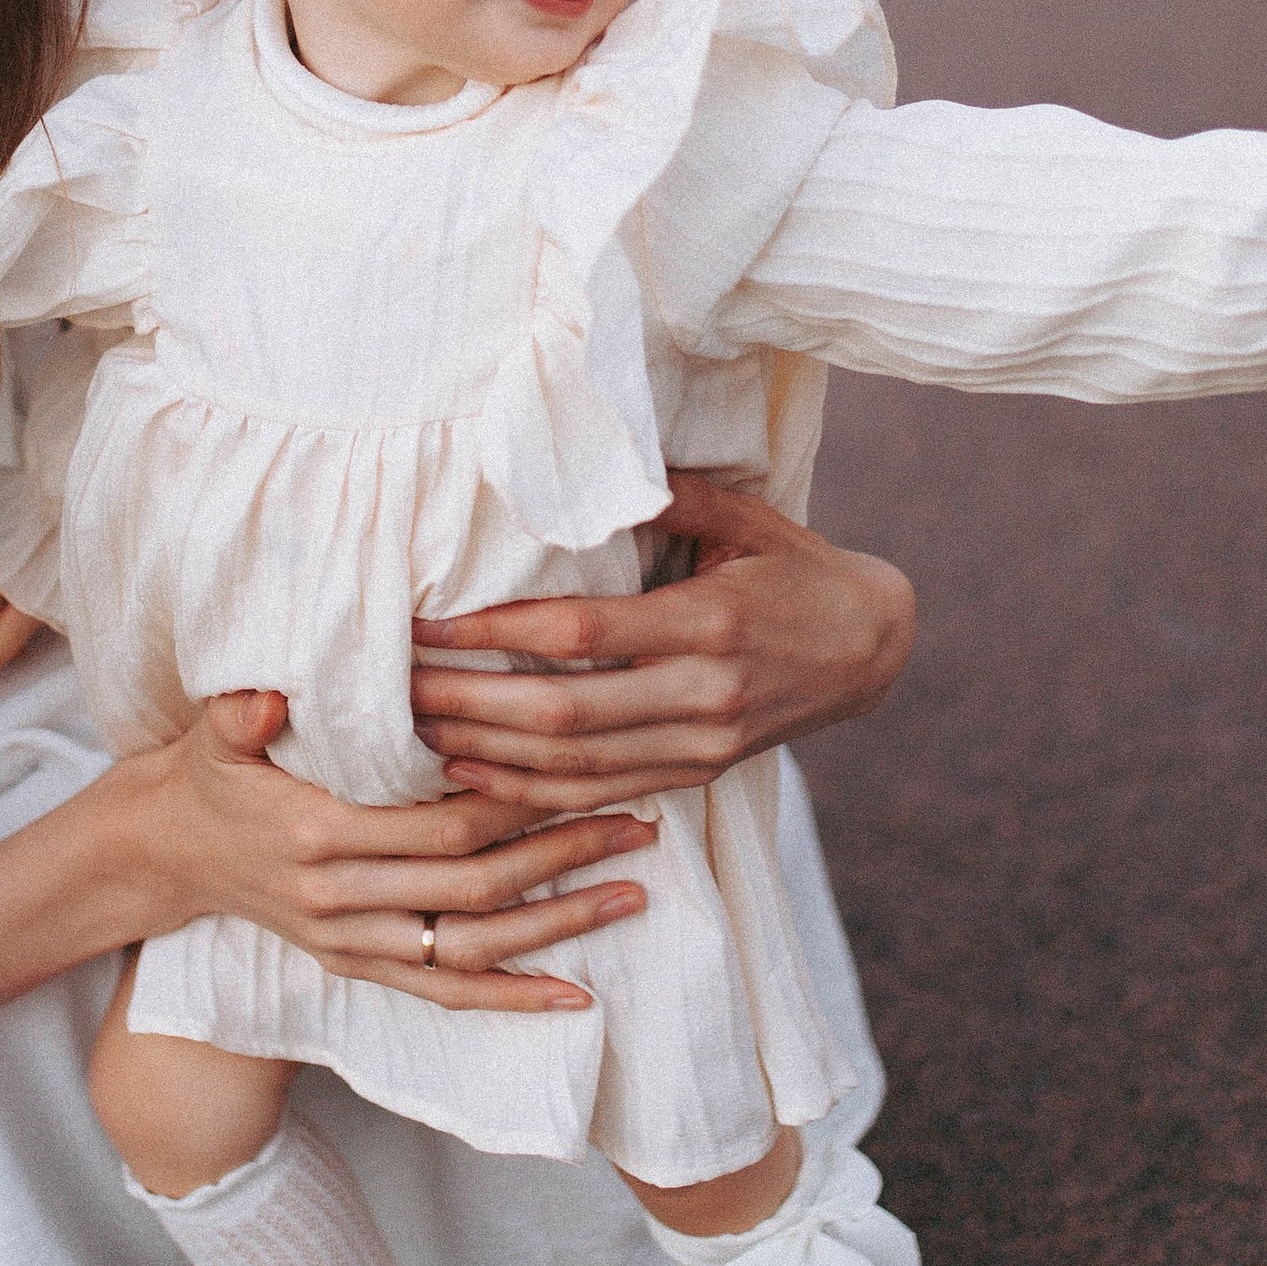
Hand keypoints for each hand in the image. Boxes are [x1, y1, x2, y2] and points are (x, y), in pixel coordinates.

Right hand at [108, 687, 658, 1010]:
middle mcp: (341, 899)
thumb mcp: (214, 731)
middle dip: (562, 856)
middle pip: (474, 886)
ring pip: (472, 947)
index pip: (439, 822)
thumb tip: (267, 694)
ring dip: (558, 925)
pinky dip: (513, 997)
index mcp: (317, 833)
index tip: (579, 772)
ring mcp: (352, 943)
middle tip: (637, 826)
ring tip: (631, 896)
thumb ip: (242, 712)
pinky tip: (577, 994)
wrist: (166, 850)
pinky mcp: (358, 966)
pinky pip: (446, 994)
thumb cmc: (211, 772)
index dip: (514, 801)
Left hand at [405, 471, 915, 809]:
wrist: (871, 647)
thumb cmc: (794, 566)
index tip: (427, 624)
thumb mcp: (744, 515)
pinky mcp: (699, 774)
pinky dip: (528, 791)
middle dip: (469, 700)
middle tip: (395, 683)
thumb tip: (577, 471)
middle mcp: (703, 692)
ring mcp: (701, 744)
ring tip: (412, 727)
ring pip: (573, 764)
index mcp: (710, 620)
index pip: (580, 634)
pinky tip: (470, 773)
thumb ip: (663, 495)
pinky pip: (599, 794)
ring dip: (485, 750)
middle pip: (562, 710)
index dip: (496, 633)